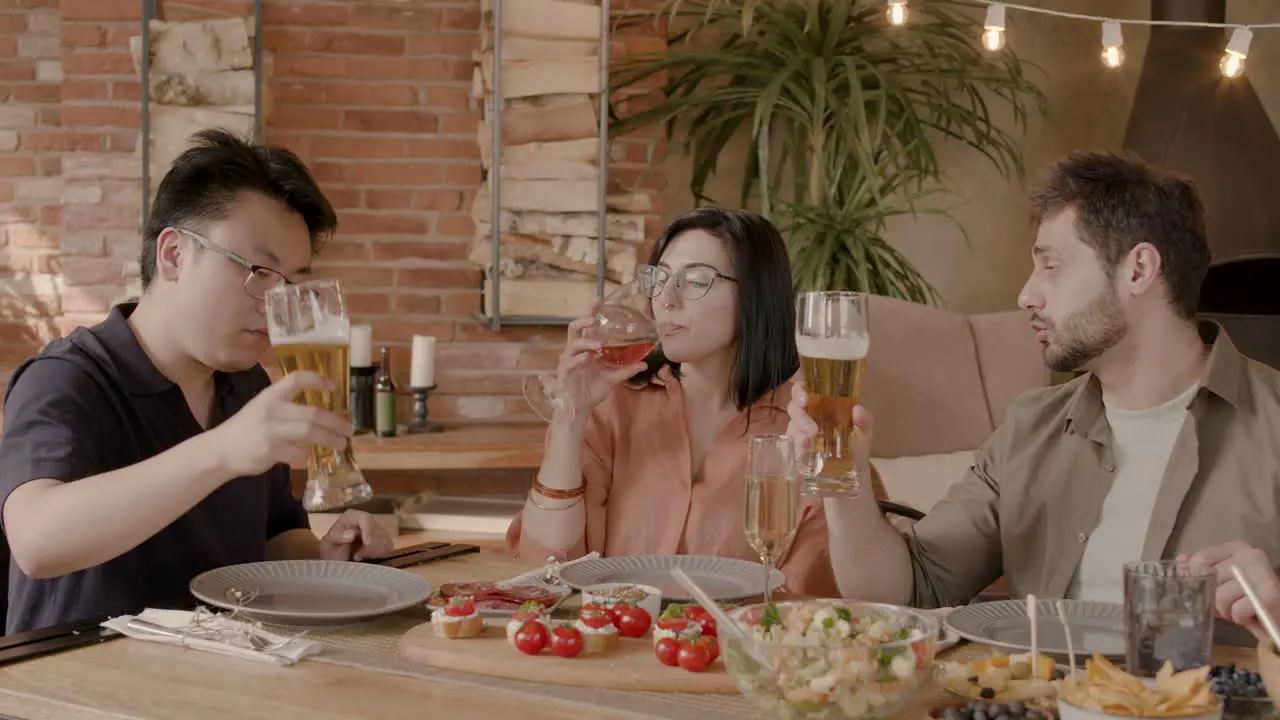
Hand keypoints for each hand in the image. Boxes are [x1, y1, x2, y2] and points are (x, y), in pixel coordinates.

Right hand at [210, 370, 353, 476]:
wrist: (220, 450)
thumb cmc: (246, 428)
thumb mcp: (262, 407)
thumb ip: (287, 407)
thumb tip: (322, 415)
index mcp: (270, 395)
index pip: (296, 379)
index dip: (316, 380)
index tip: (334, 386)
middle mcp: (272, 410)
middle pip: (312, 414)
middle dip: (335, 422)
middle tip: (349, 429)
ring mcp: (271, 432)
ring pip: (309, 433)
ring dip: (330, 439)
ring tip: (341, 443)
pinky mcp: (270, 451)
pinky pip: (298, 454)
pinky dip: (306, 456)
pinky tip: (307, 456)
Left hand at [320, 509, 394, 560]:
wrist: (335, 565)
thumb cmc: (330, 553)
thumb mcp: (327, 545)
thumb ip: (337, 536)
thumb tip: (351, 533)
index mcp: (352, 517)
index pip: (366, 518)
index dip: (369, 530)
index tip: (367, 543)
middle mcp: (366, 522)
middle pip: (378, 530)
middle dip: (371, 546)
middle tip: (358, 557)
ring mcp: (377, 532)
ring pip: (386, 540)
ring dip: (375, 553)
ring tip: (361, 560)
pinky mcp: (384, 544)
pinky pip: (389, 549)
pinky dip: (381, 556)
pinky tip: (370, 561)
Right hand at [556, 300, 647, 418]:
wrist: (581, 407)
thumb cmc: (592, 389)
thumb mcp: (613, 379)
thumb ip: (627, 371)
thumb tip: (644, 364)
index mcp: (586, 348)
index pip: (586, 326)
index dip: (590, 312)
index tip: (598, 299)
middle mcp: (575, 351)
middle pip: (574, 329)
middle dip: (583, 320)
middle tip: (595, 320)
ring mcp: (568, 361)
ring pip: (573, 344)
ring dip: (586, 343)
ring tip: (599, 345)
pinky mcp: (564, 373)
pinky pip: (569, 363)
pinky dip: (578, 359)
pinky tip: (587, 357)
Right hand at [784, 383, 874, 480]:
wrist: (852, 472)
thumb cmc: (856, 446)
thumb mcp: (865, 432)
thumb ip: (865, 420)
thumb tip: (858, 409)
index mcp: (823, 404)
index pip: (804, 389)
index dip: (800, 389)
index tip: (804, 396)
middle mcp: (808, 415)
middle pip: (794, 406)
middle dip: (799, 413)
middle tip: (811, 426)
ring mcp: (800, 432)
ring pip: (792, 425)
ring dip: (800, 432)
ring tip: (811, 439)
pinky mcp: (796, 449)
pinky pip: (792, 446)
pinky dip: (799, 447)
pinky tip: (806, 451)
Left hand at [1182, 541, 1279, 639]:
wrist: (1278, 617)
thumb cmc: (1249, 599)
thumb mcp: (1223, 581)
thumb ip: (1204, 569)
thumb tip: (1180, 560)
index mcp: (1238, 548)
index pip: (1202, 558)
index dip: (1194, 576)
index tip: (1200, 588)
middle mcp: (1251, 556)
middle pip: (1210, 578)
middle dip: (1213, 598)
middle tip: (1226, 604)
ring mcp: (1261, 575)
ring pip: (1221, 596)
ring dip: (1226, 610)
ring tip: (1239, 609)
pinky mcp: (1268, 596)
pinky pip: (1236, 611)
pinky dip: (1240, 618)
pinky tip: (1250, 615)